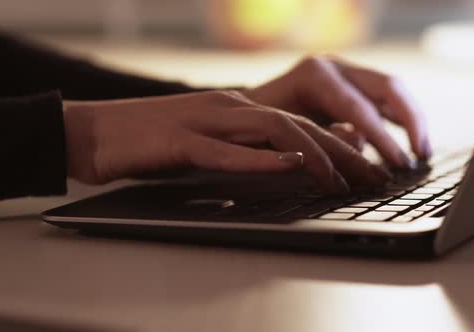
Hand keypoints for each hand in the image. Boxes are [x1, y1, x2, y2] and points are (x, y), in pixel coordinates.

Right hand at [63, 91, 390, 192]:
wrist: (97, 132)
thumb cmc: (154, 143)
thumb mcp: (210, 143)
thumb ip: (249, 148)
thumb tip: (296, 160)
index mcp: (238, 109)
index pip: (302, 124)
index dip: (342, 146)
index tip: (370, 169)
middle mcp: (230, 109)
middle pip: (300, 126)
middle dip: (344, 153)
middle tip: (375, 177)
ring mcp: (206, 121)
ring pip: (274, 131)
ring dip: (314, 154)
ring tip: (343, 178)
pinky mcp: (180, 141)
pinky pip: (227, 150)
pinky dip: (261, 158)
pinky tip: (289, 164)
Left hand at [243, 56, 431, 168]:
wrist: (245, 112)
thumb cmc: (257, 126)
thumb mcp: (283, 135)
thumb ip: (322, 139)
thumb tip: (360, 142)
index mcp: (315, 74)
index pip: (359, 107)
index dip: (383, 138)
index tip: (399, 165)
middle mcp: (334, 66)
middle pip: (387, 87)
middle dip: (410, 123)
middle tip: (418, 158)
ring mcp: (345, 72)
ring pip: (393, 89)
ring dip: (412, 119)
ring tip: (422, 152)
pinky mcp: (351, 84)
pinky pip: (386, 98)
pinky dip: (401, 118)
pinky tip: (411, 142)